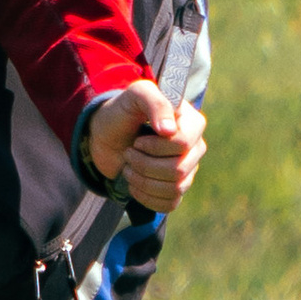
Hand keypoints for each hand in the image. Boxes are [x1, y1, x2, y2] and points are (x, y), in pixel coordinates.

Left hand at [83, 80, 206, 210]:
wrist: (105, 136)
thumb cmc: (122, 111)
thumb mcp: (135, 95)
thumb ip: (155, 103)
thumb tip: (169, 130)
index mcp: (192, 122)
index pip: (184, 144)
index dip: (156, 147)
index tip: (138, 140)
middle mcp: (195, 147)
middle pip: (178, 170)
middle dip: (145, 164)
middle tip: (129, 153)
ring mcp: (188, 170)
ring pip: (175, 188)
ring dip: (143, 180)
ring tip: (129, 166)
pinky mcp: (175, 189)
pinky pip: (170, 204)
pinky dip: (146, 197)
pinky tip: (134, 185)